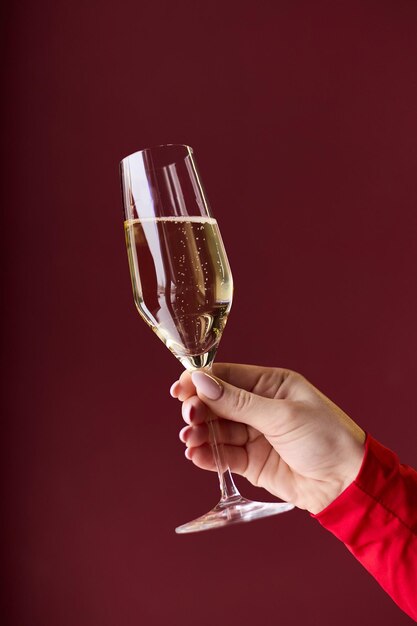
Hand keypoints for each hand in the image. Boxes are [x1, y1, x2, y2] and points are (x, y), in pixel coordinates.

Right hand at [170, 363, 365, 513]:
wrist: (347, 484)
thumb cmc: (326, 438)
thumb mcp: (282, 415)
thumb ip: (239, 402)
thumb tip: (202, 381)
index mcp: (271, 385)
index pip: (227, 376)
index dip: (200, 381)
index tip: (179, 389)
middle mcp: (260, 407)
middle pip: (217, 404)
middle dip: (199, 409)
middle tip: (188, 417)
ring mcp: (255, 435)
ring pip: (217, 430)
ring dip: (200, 434)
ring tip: (189, 440)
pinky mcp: (252, 462)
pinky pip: (224, 455)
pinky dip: (208, 455)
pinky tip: (196, 455)